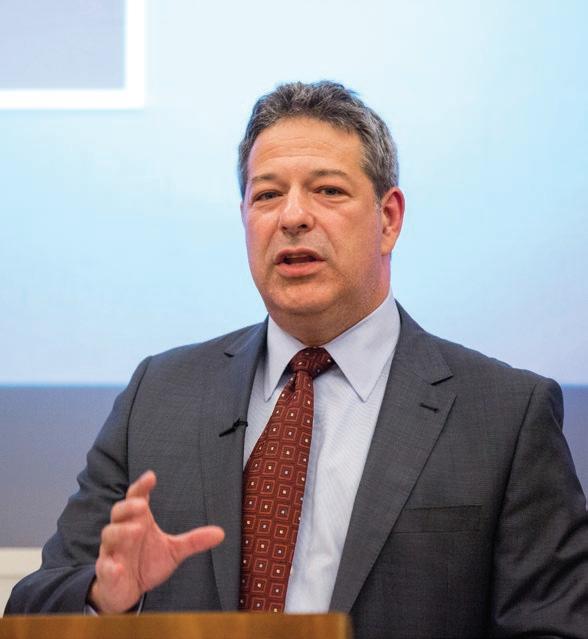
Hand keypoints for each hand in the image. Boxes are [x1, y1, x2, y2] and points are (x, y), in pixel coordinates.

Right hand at [88, 470, 223, 613]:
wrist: (128, 590)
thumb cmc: (147, 562)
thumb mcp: (173, 550)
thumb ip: (194, 540)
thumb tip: (221, 533)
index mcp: (139, 521)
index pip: (137, 498)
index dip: (142, 486)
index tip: (151, 476)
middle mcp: (123, 531)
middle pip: (119, 511)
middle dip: (128, 507)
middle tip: (142, 505)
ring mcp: (112, 550)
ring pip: (109, 535)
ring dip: (121, 532)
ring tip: (137, 530)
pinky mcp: (106, 571)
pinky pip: (104, 566)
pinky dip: (110, 566)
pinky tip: (118, 567)